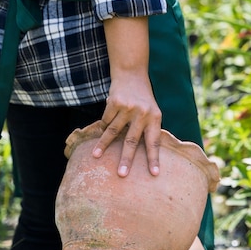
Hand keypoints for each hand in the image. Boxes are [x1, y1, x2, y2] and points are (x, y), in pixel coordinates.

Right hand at [93, 15, 161, 176]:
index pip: (154, 142)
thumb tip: (141, 155)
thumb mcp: (151, 111)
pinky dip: (102, 128)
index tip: (154, 174)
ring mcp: (128, 108)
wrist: (131, 74)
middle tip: (121, 175)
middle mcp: (143, 113)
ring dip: (103, 145)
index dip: (154, 159)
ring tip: (96, 156)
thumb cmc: (143, 99)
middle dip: (126, 159)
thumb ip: (147, 128)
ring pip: (113, 131)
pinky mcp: (115, 103)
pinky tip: (98, 133)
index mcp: (155, 118)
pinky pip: (106, 120)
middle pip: (132, 140)